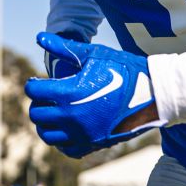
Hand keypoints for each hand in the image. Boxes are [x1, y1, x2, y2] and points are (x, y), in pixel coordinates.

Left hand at [25, 32, 164, 157]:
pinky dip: (61, 140)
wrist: (152, 94)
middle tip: (46, 96)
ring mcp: (83, 133)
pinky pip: (66, 149)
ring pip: (47, 135)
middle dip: (37, 103)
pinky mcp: (93, 144)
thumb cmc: (122, 70)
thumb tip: (39, 36)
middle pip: (37, 115)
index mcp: (70, 93)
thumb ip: (63, 48)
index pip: (34, 92)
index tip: (39, 81)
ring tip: (53, 111)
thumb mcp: (93, 55)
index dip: (33, 84)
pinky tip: (67, 127)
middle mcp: (72, 117)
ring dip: (45, 123)